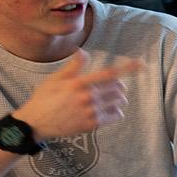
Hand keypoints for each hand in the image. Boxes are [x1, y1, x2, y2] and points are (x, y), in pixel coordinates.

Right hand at [12, 53, 142, 140]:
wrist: (35, 123)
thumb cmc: (44, 98)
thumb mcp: (55, 79)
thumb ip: (73, 66)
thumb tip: (82, 51)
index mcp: (78, 84)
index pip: (108, 74)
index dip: (127, 68)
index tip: (141, 64)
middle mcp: (86, 97)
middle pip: (118, 88)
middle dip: (118, 85)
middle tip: (111, 87)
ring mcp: (90, 112)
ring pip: (119, 102)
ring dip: (118, 98)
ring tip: (108, 98)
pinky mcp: (92, 125)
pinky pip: (115, 116)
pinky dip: (116, 111)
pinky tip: (106, 110)